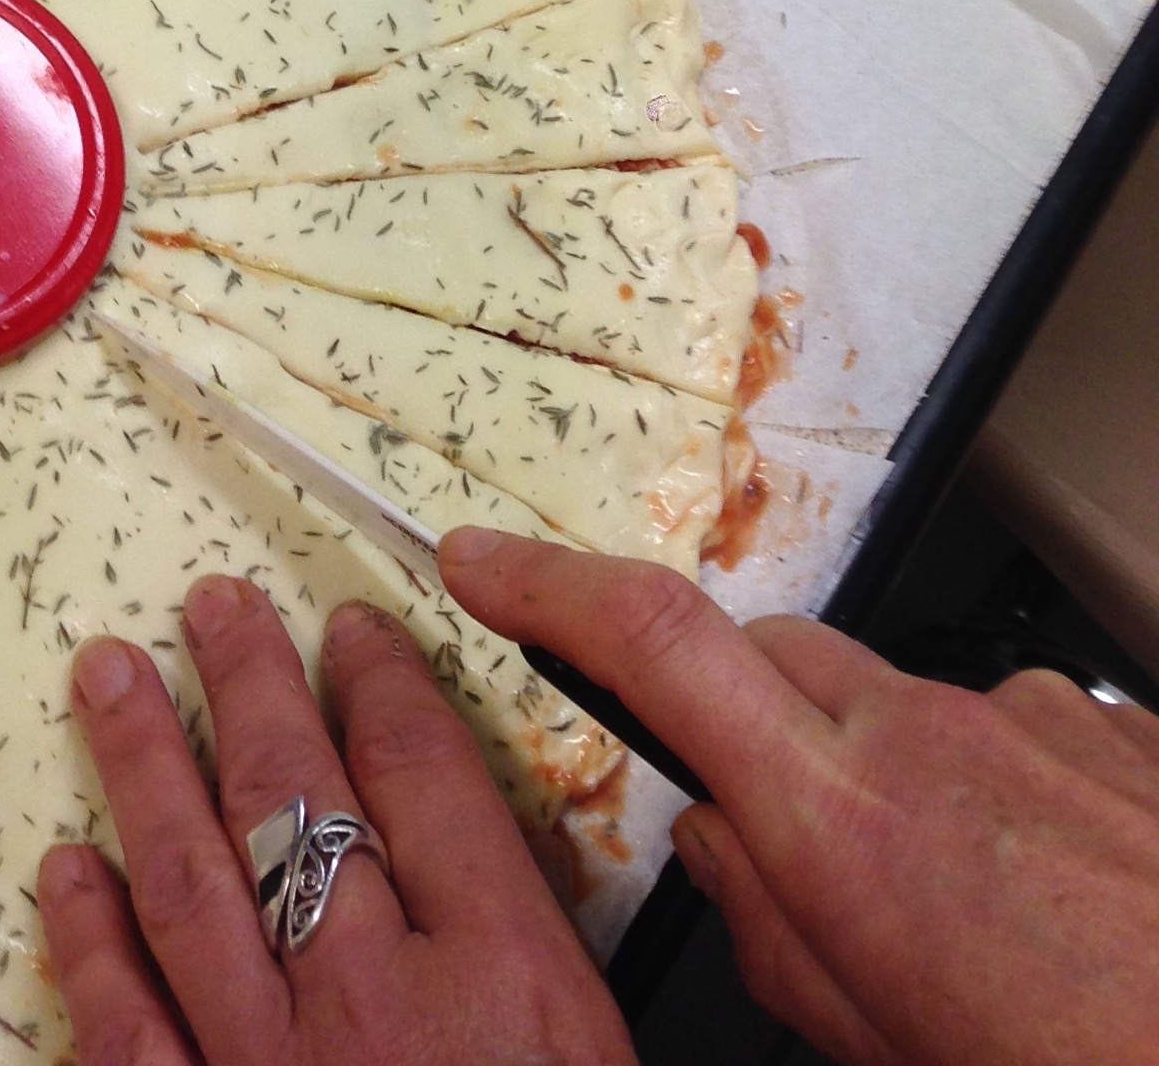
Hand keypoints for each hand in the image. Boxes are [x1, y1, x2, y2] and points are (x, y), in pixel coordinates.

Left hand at [37, 574, 633, 1065]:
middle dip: (253, 685)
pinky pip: (129, 1031)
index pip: (429, 779)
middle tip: (209, 602)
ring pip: (191, 881)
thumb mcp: (597, 1063)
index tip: (348, 629)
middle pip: (301, 797)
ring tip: (111, 673)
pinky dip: (91, 942)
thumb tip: (485, 868)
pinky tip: (68, 868)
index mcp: (507, 982)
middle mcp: (381, 1006)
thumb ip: (541, 969)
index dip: (380, 683)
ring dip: (146, 766)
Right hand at [441, 527, 1158, 1065]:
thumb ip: (780, 939)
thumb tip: (726, 853)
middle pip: (778, 658)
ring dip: (903, 779)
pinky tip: (1068, 903)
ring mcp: (1034, 722)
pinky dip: (1015, 800)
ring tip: (980, 919)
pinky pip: (1024, 732)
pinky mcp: (1118, 731)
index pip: (657, 643)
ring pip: (906, 705)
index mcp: (843, 825)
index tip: (486, 563)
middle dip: (749, 718)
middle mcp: (931, 738)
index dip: (552, 585)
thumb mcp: (887, 1054)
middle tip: (794, 841)